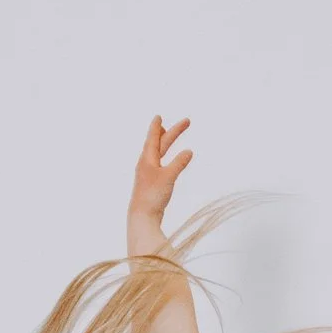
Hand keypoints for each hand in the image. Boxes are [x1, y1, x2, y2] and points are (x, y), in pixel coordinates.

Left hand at [127, 114, 192, 253]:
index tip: (159, 116)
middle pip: (160, 144)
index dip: (157, 127)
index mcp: (147, 159)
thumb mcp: (169, 176)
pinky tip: (166, 161)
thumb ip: (179, 163)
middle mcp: (146, 164)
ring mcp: (148, 174)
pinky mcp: (152, 184)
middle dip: (172, 132)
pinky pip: (159, 164)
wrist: (142, 216)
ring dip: (164, 143)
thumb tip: (189, 151)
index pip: (153, 138)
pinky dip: (165, 157)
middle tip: (186, 122)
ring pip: (158, 153)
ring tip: (168, 134)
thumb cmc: (153, 196)